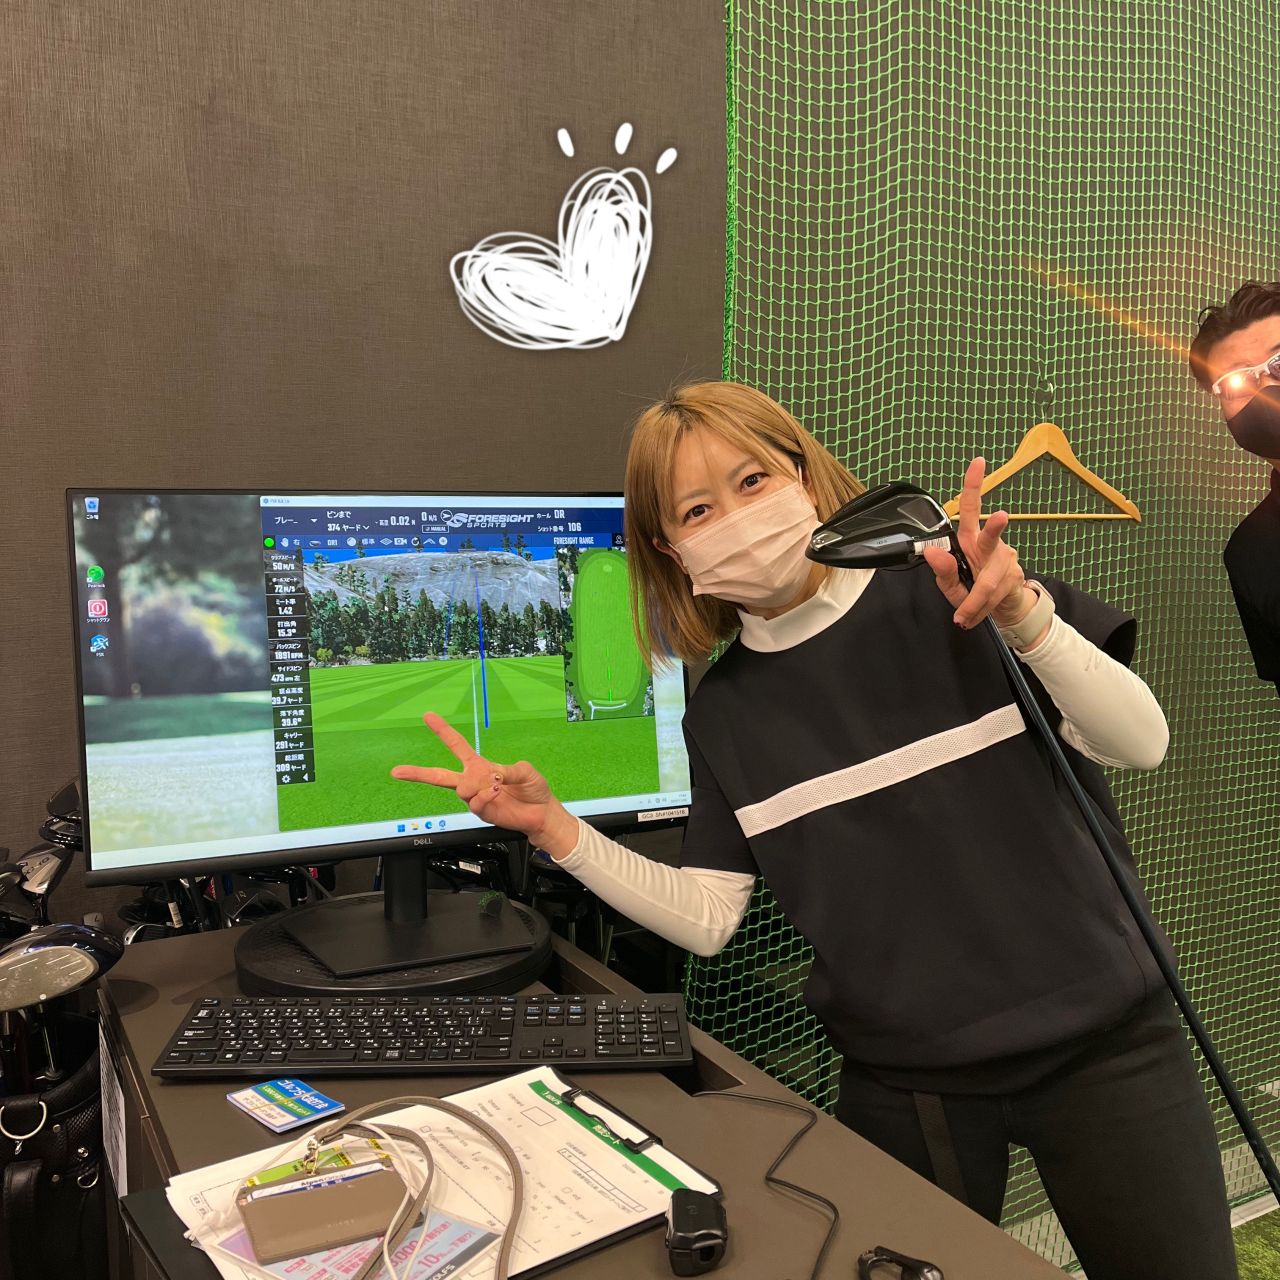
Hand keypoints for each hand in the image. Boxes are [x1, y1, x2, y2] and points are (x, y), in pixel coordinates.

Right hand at [390, 713, 576, 854]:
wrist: (541, 813)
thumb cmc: (533, 789)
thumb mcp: (525, 771)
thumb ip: (508, 769)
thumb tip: (492, 775)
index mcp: (481, 765)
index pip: (457, 745)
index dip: (443, 731)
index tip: (429, 716)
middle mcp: (474, 781)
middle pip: (439, 775)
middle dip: (417, 773)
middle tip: (397, 771)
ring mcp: (475, 797)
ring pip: (461, 788)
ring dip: (477, 785)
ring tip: (496, 786)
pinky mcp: (481, 812)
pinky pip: (474, 802)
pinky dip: (486, 796)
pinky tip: (496, 794)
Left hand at [921, 457, 1032, 629]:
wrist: (1003, 608)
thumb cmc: (972, 589)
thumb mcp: (949, 585)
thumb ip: (942, 571)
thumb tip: (931, 553)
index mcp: (969, 540)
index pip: (970, 508)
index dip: (973, 485)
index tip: (978, 462)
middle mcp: (989, 547)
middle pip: (991, 535)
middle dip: (995, 527)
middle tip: (1001, 516)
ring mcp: (1005, 562)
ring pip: (988, 583)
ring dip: (973, 602)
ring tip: (963, 616)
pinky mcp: (1014, 579)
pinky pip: (993, 597)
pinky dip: (979, 610)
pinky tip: (972, 617)